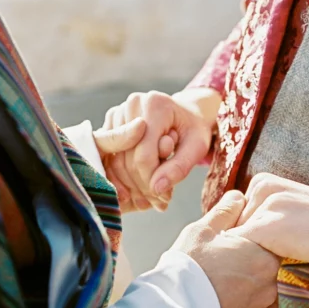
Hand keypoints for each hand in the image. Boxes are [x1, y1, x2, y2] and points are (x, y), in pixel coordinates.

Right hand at [94, 88, 220, 212]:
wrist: (186, 114)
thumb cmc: (194, 130)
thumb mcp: (197, 147)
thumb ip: (179, 167)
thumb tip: (157, 189)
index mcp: (155, 105)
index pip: (143, 155)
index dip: (151, 181)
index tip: (164, 197)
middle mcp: (132, 104)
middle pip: (128, 159)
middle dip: (143, 186)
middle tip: (160, 203)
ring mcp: (118, 112)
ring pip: (116, 160)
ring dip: (132, 185)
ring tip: (151, 200)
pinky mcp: (110, 123)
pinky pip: (111, 157)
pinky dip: (123, 177)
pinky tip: (138, 192)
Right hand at [174, 191, 279, 307]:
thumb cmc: (188, 267)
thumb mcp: (202, 230)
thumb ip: (226, 210)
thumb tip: (239, 196)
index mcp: (262, 252)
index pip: (269, 238)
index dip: (250, 239)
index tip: (232, 243)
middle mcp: (270, 278)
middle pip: (266, 262)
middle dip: (249, 261)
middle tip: (223, 264)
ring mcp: (265, 303)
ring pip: (265, 286)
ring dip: (250, 284)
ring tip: (222, 284)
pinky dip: (252, 305)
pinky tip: (231, 301)